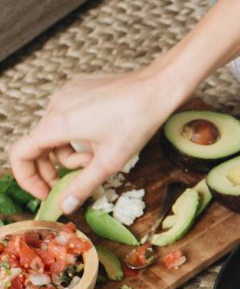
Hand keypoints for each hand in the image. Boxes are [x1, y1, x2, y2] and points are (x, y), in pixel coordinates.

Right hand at [8, 0, 239, 214]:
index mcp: (60, 119)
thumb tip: (66, 209)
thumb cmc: (148, 115)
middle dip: (56, 166)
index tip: (48, 192)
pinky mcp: (89, 87)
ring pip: (58, 132)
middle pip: (39, 144)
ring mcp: (74, 91)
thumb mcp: (116, 157)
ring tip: (107, 155)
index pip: (19, 153)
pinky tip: (114, 135)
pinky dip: (84, 135)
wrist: (171, 79)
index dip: (26, 178)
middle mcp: (61, 101)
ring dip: (74, 152)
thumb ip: (86, 184)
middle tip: (85, 177)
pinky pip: (74, 118)